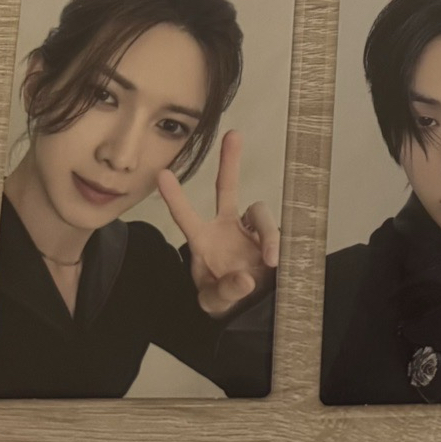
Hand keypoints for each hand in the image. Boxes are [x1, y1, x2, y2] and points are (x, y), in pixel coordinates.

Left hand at [157, 130, 278, 317]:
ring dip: (269, 236)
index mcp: (203, 241)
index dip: (174, 197)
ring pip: (260, 213)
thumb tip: (246, 278)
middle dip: (230, 161)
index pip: (186, 216)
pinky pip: (278, 231)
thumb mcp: (214, 302)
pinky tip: (278, 263)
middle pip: (227, 188)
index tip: (161, 174)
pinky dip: (279, 245)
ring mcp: (249, 230)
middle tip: (233, 134)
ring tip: (271, 261)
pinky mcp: (271, 236)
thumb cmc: (223, 299)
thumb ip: (225, 292)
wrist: (249, 307)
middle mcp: (226, 228)